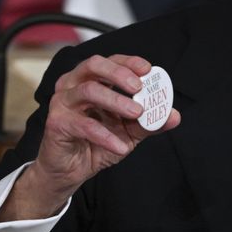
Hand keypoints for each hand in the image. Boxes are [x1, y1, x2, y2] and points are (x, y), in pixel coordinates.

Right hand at [0, 54, 180, 220]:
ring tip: (137, 113)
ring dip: (116, 101)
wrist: (72, 170)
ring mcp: (63, 102)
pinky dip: (105, 136)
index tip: (148, 69)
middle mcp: (74, 85)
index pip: (110, 61)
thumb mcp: (129, 132)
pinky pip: (84, 125)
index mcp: (91, 80)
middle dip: (119, 73)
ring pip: (88, 91)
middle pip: (93, 65)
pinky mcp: (57, 123)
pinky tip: (121, 147)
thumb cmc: (97, 143)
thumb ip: (149, 122)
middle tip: (139, 87)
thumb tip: (174, 115)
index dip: (129, 62)